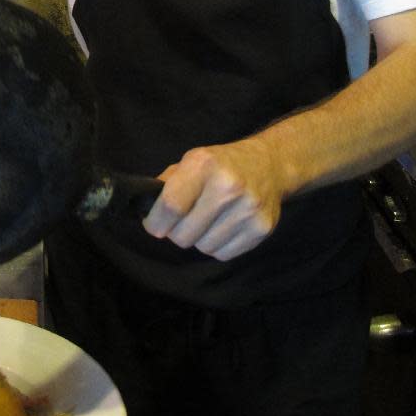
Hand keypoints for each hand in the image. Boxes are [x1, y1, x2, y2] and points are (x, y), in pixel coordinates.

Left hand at [142, 139, 284, 260]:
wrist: (269, 164)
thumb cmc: (221, 164)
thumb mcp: (192, 160)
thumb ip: (167, 184)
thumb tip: (146, 211)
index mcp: (204, 165)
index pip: (170, 206)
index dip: (155, 222)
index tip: (153, 225)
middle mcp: (228, 186)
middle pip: (184, 234)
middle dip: (176, 233)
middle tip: (183, 221)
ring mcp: (248, 209)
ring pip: (203, 248)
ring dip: (199, 239)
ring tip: (207, 221)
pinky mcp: (262, 228)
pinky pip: (223, 255)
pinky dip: (218, 246)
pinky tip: (224, 227)